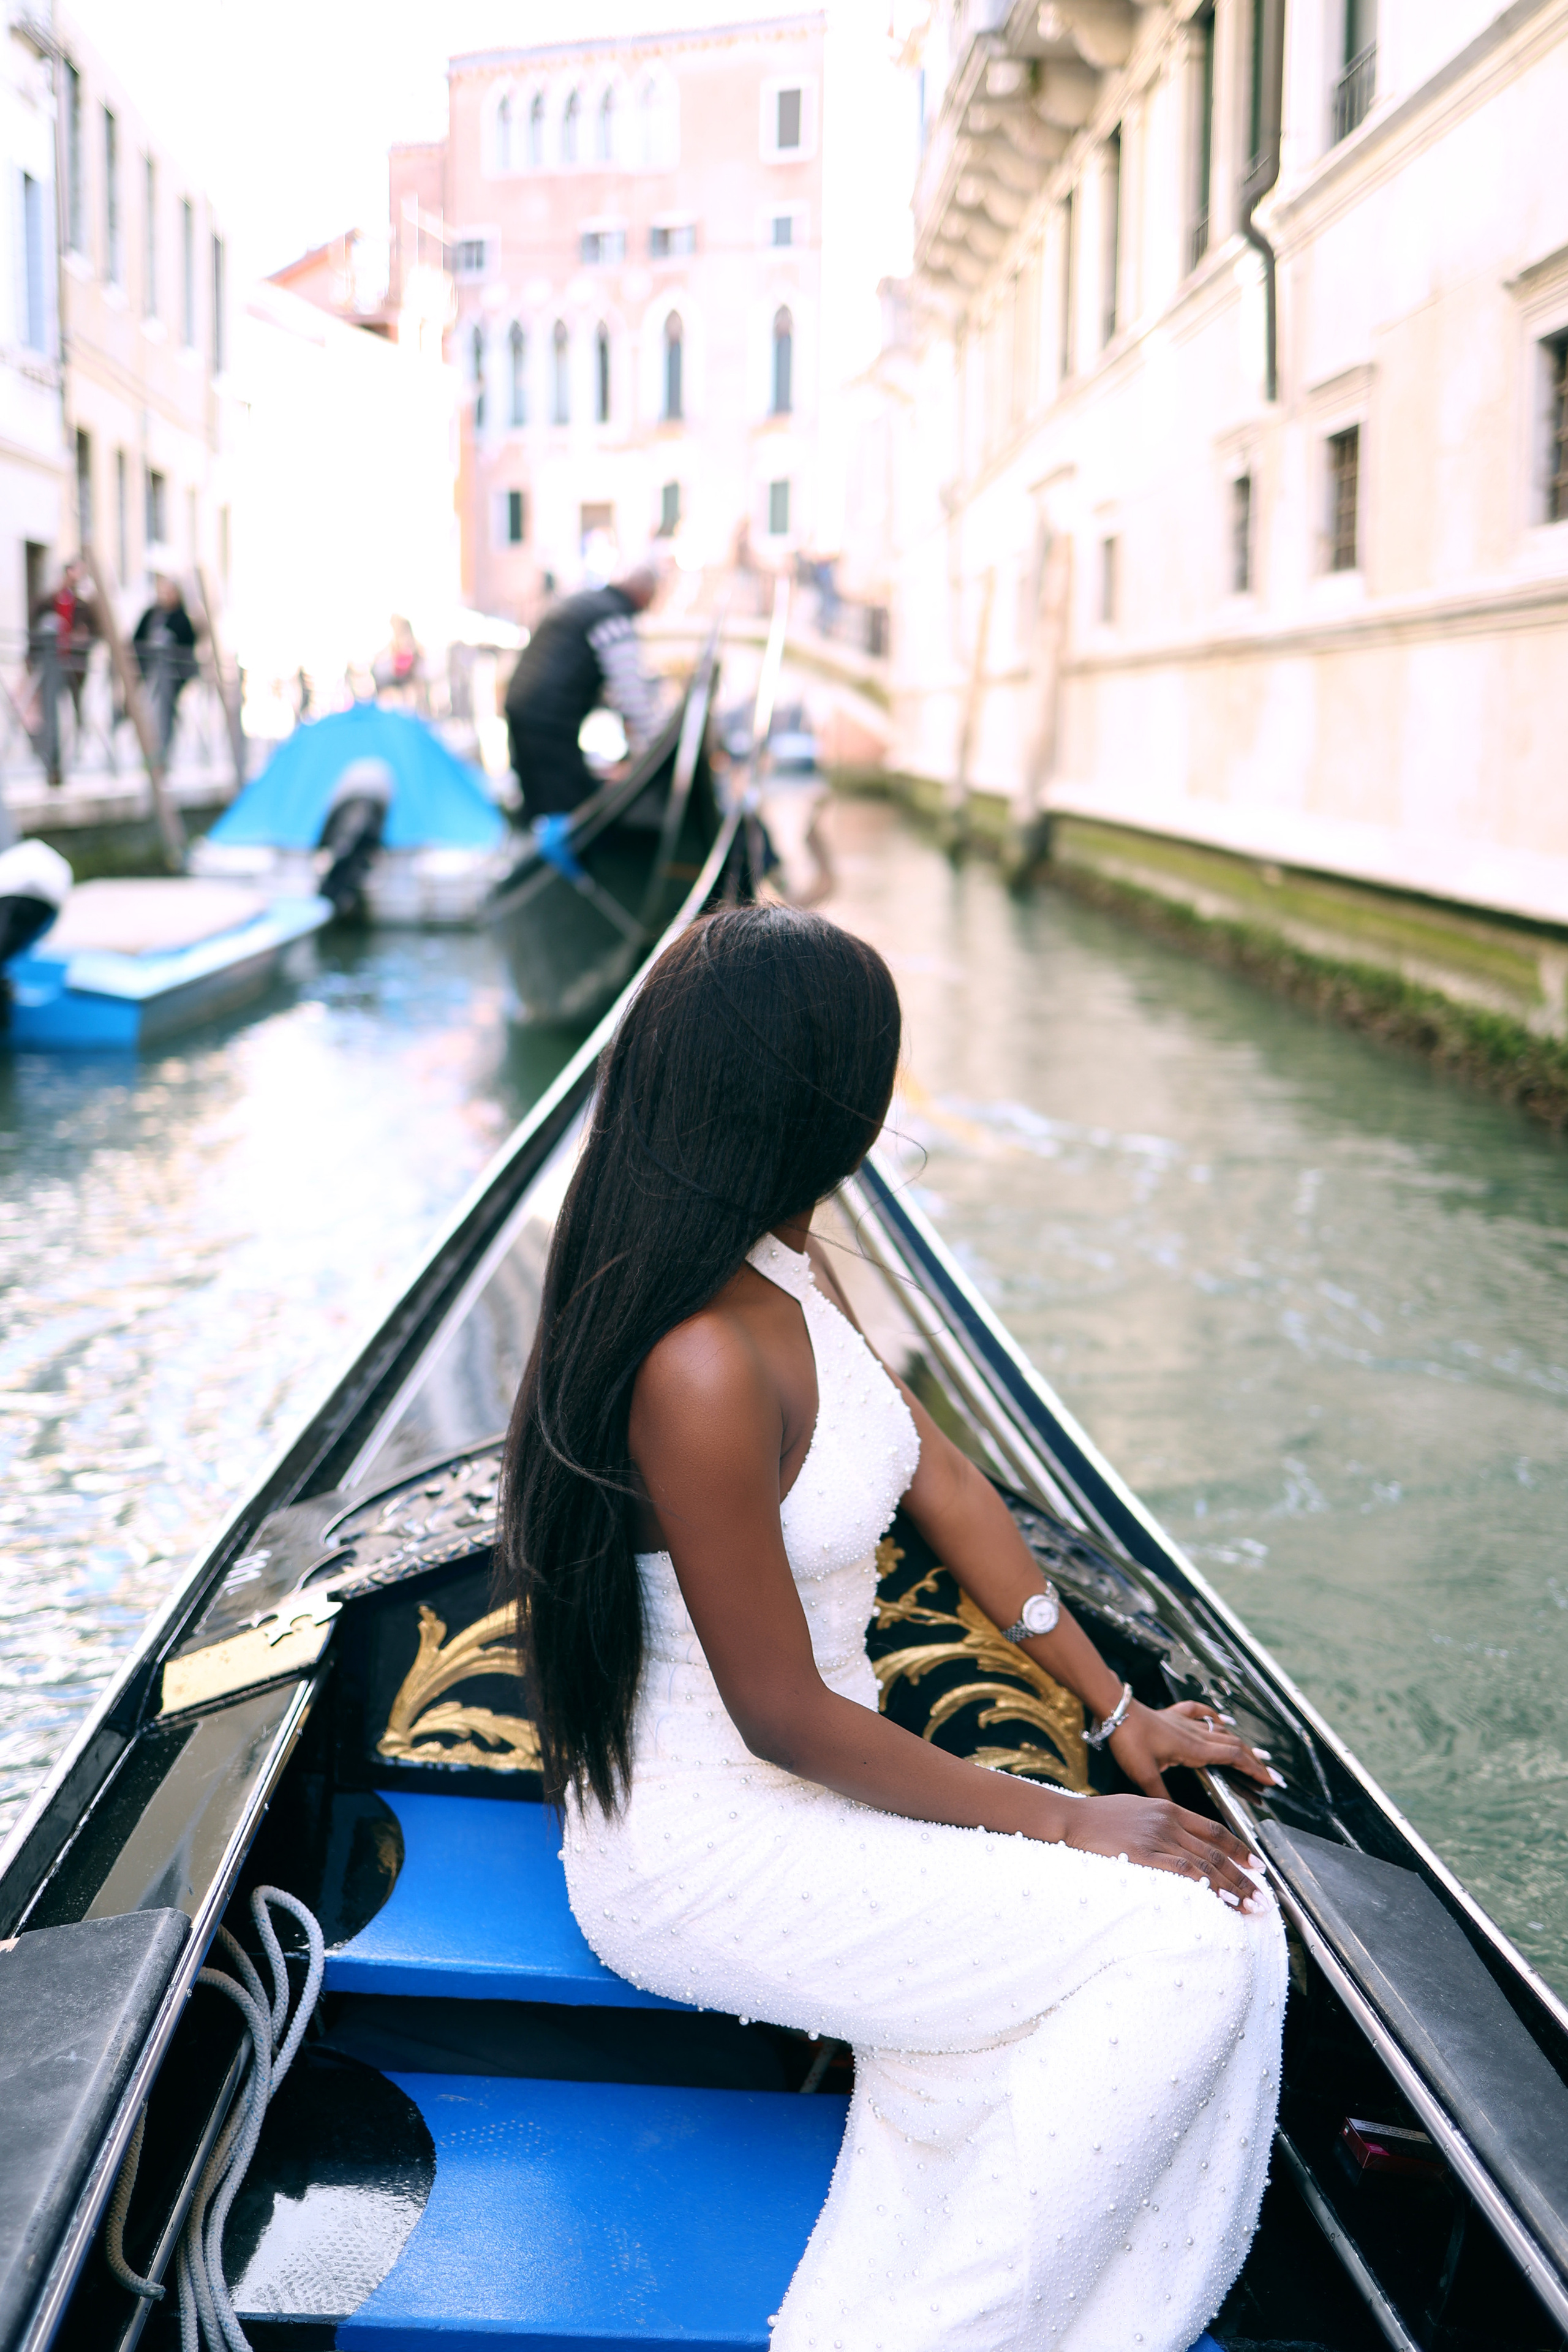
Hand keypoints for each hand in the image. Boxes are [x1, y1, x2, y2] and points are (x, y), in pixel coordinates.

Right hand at [1061, 1789, 1266, 1907]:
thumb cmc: (1099, 1817)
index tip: (1257, 1865)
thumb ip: (1162, 1821)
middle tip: (1263, 1897)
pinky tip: (1223, 1900)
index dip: (1239, 1849)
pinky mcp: (1142, 1856)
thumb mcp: (1137, 1809)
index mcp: (1168, 1808)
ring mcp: (1156, 1839)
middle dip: (1243, 1875)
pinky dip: (1207, 1886)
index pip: (1214, 1830)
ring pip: (1206, 1864)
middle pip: (1216, 1851)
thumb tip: (1183, 1840)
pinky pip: (1183, 1872)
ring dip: (1233, 1887)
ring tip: (1251, 1905)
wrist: (1070, 1819)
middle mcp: (1168, 1822)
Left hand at [1108, 1699, 1283, 1799]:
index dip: (1253, 1768)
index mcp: (1194, 1749)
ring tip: (1252, 1752)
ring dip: (1238, 1742)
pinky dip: (1213, 1715)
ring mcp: (1184, 1722)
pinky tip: (1219, 1718)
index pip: (1233, 1757)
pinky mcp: (1172, 1715)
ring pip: (1220, 1730)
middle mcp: (1195, 1734)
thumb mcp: (1145, 1775)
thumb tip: (1176, 1817)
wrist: (1116, 1712)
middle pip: (1233, 1745)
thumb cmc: (1129, 1741)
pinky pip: (1198, 1711)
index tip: (1269, 1780)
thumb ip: (1162, 1796)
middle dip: (1253, 1760)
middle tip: (1268, 1773)